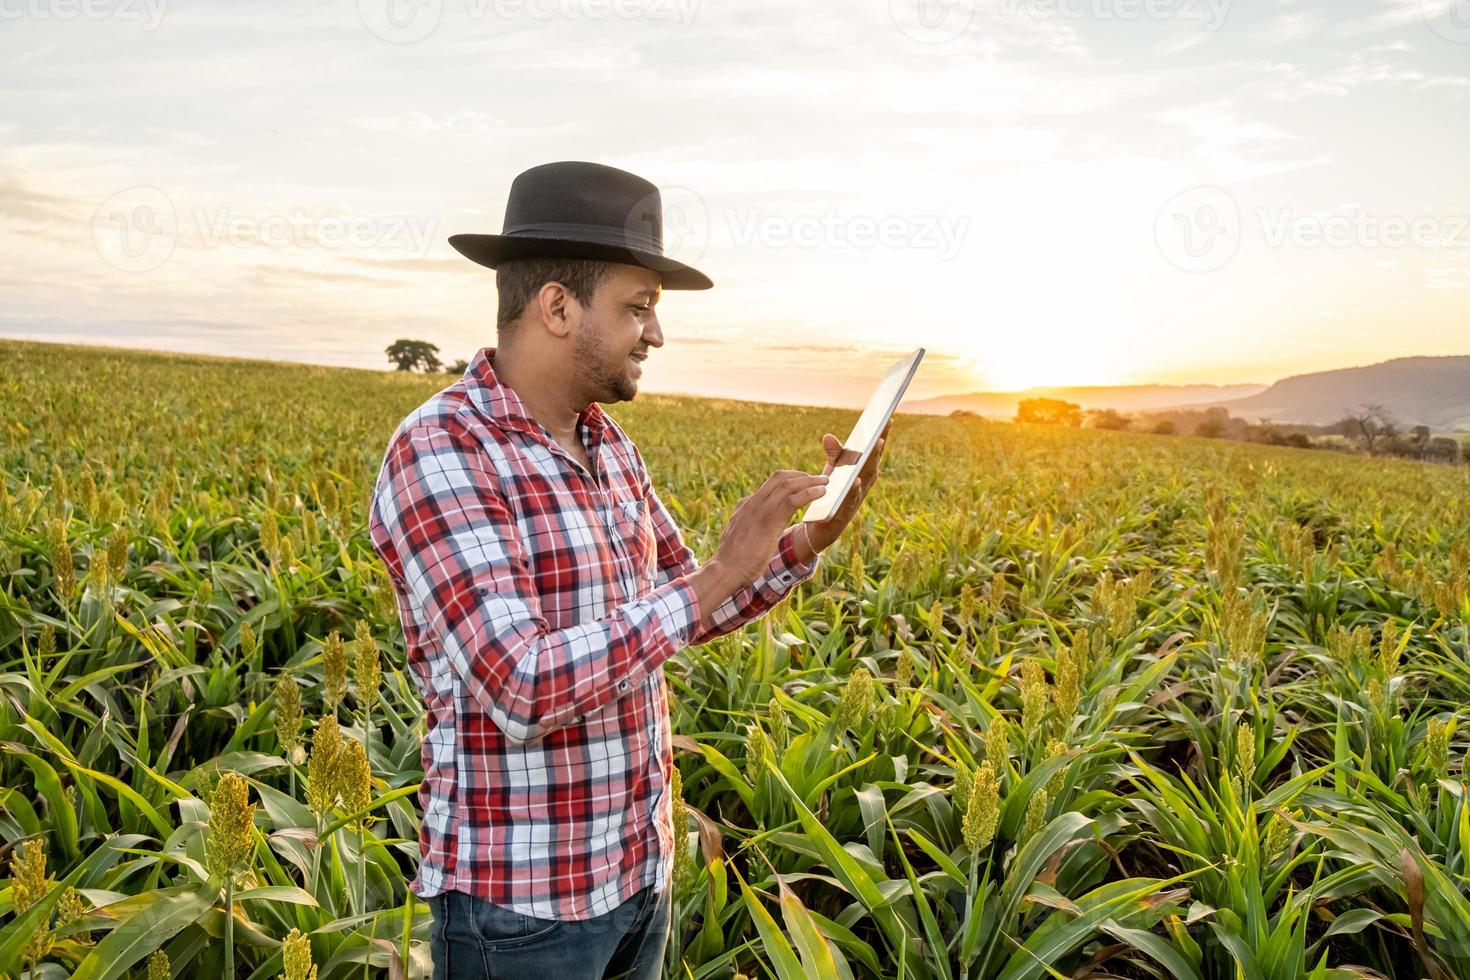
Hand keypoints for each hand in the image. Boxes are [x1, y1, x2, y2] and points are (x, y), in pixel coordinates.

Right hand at [708, 470, 830, 586]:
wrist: (724, 571)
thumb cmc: (734, 562)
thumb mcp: (742, 539)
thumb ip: (751, 531)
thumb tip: (758, 535)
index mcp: (745, 506)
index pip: (769, 486)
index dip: (789, 481)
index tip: (803, 484)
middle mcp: (752, 502)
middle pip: (779, 477)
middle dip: (801, 475)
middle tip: (817, 479)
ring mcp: (760, 509)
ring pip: (788, 484)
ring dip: (810, 481)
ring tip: (825, 482)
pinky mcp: (769, 520)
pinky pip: (793, 499)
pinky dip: (810, 492)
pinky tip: (821, 493)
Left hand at [804, 420, 890, 552]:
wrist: (823, 521)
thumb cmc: (833, 490)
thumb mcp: (832, 468)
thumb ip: (833, 452)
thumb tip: (828, 436)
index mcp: (864, 469)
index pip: (875, 450)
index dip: (882, 435)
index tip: (888, 418)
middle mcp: (866, 480)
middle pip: (874, 459)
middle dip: (880, 442)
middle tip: (884, 427)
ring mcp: (860, 494)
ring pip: (868, 475)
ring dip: (872, 460)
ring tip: (877, 443)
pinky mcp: (848, 507)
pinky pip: (853, 495)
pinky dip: (855, 487)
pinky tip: (856, 478)